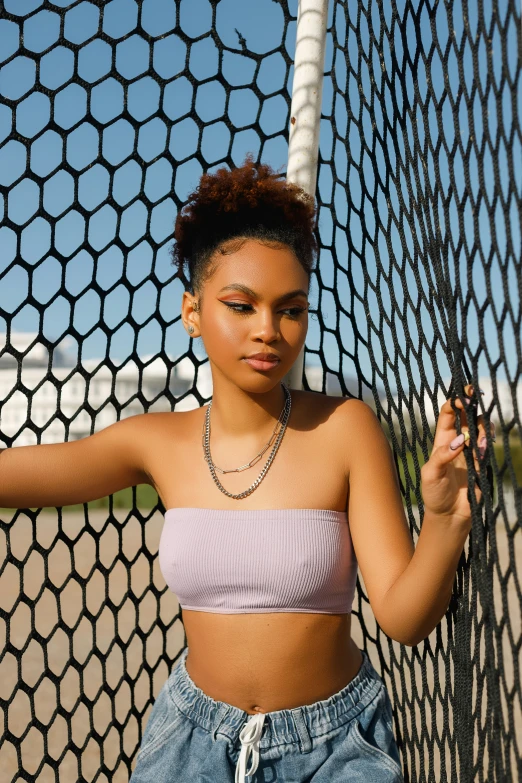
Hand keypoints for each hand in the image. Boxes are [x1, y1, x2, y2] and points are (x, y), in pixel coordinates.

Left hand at [420, 384, 494, 525]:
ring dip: (481, 426)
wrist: (449, 516)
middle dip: (471, 403)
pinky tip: (482, 445)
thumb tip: (459, 440)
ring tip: (479, 436)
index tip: (461, 398)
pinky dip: (487, 442)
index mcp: (441, 441)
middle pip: (466, 417)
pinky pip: (487, 446)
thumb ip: (442, 456)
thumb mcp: (431, 474)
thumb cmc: (434, 494)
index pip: (447, 415)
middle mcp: (457, 443)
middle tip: (475, 395)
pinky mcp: (482, 463)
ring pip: (480, 429)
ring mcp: (471, 452)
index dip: (454, 404)